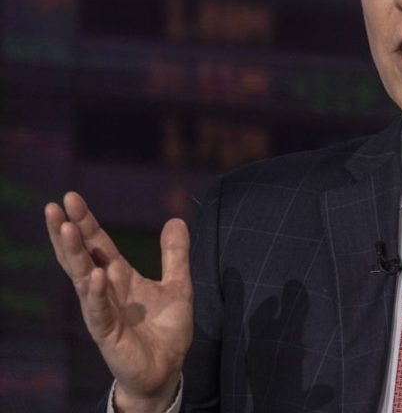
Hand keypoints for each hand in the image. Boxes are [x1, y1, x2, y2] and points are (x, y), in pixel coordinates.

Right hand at [45, 192, 191, 411]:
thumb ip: (175, 254)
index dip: (86, 222)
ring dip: (74, 255)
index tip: (71, 197)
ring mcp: (103, 311)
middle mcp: (105, 291)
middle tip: (55, 207)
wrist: (167, 370)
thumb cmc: (165, 330)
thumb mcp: (178, 285)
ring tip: (68, 229)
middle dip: (68, 232)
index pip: (97, 244)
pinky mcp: (108, 334)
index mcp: (120, 277)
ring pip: (82, 279)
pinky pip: (99, 311)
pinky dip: (96, 293)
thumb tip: (176, 219)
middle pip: (81, 257)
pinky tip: (95, 275)